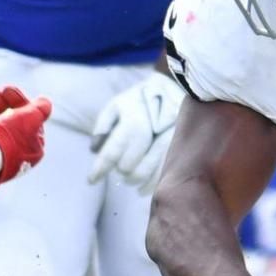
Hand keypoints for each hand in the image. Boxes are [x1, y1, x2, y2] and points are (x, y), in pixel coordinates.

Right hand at [0, 86, 51, 198]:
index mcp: (32, 149)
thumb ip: (41, 109)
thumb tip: (45, 102)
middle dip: (3, 102)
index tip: (9, 90)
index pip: (28, 121)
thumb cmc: (11, 137)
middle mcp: (15, 153)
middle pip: (10, 121)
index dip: (19, 102)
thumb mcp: (32, 118)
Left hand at [90, 73, 183, 193]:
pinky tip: (145, 188)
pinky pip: (167, 170)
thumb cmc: (139, 100)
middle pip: (133, 161)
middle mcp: (152, 127)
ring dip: (137, 180)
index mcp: (132, 117)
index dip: (101, 167)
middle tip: (120, 174)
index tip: (91, 180)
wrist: (174, 87)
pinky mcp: (183, 145)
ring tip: (131, 182)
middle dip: (123, 171)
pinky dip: (154, 182)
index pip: (113, 150)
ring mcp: (170, 137)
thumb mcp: (117, 105)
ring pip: (151, 169)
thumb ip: (103, 126)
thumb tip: (94, 150)